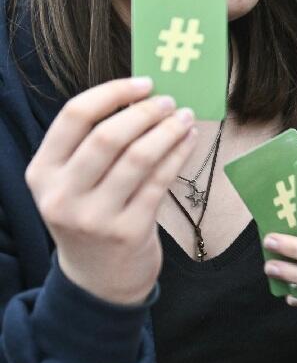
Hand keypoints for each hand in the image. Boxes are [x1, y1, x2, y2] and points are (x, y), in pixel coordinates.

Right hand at [27, 77, 197, 305]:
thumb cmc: (91, 214)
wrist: (98, 279)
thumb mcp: (73, 183)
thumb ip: (92, 144)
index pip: (73, 117)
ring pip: (138, 158)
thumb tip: (143, 95)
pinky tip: (189, 140)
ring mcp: (94, 217)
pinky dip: (178, 154)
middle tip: (169, 101)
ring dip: (168, 131)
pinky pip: (160, 182)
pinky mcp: (127, 232)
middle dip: (145, 112)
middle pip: (108, 136)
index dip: (113, 93)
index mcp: (42, 173)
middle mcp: (61, 195)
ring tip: (184, 117)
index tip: (144, 83)